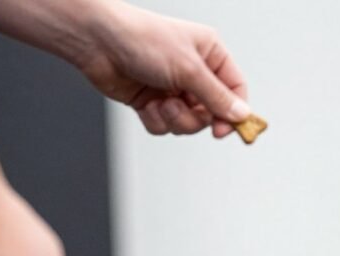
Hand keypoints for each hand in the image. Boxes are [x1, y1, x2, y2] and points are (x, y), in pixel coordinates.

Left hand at [78, 4, 248, 137]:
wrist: (97, 42)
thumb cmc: (143, 40)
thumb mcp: (188, 69)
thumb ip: (217, 96)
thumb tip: (242, 115)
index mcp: (210, 54)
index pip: (235, 89)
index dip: (233, 113)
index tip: (223, 130)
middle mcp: (194, 72)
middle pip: (212, 112)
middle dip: (194, 117)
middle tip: (179, 108)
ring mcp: (173, 88)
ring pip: (189, 123)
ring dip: (174, 119)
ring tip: (160, 103)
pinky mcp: (152, 102)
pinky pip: (165, 126)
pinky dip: (156, 120)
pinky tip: (145, 104)